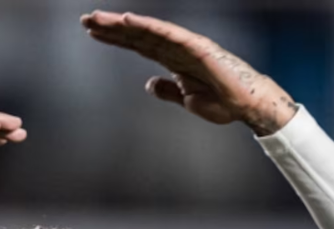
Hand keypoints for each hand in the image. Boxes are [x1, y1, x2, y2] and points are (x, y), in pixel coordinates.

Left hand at [81, 11, 296, 135]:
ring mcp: (187, 46)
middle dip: (111, 27)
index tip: (92, 32)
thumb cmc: (222, 101)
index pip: (138, 45)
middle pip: (138, 34)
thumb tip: (149, 84)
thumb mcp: (186, 100)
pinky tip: (129, 21)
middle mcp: (177, 48)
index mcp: (172, 59)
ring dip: (122, 24)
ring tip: (98, 19)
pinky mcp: (198, 48)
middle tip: (85, 20)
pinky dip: (149, 27)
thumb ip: (167, 90)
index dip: (115, 37)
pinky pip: (169, 35)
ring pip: (148, 31)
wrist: (248, 105)